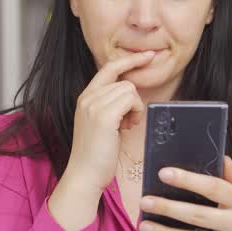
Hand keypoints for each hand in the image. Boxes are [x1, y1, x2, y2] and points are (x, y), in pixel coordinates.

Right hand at [48, 51, 153, 230]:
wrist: (84, 174)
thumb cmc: (96, 154)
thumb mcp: (101, 124)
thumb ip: (110, 106)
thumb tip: (129, 95)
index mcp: (85, 97)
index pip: (109, 68)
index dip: (129, 61)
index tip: (147, 56)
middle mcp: (87, 97)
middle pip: (124, 81)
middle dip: (134, 100)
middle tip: (130, 120)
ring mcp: (94, 105)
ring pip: (129, 89)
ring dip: (135, 108)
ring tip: (126, 126)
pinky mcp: (103, 115)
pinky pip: (131, 99)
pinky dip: (135, 113)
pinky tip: (127, 127)